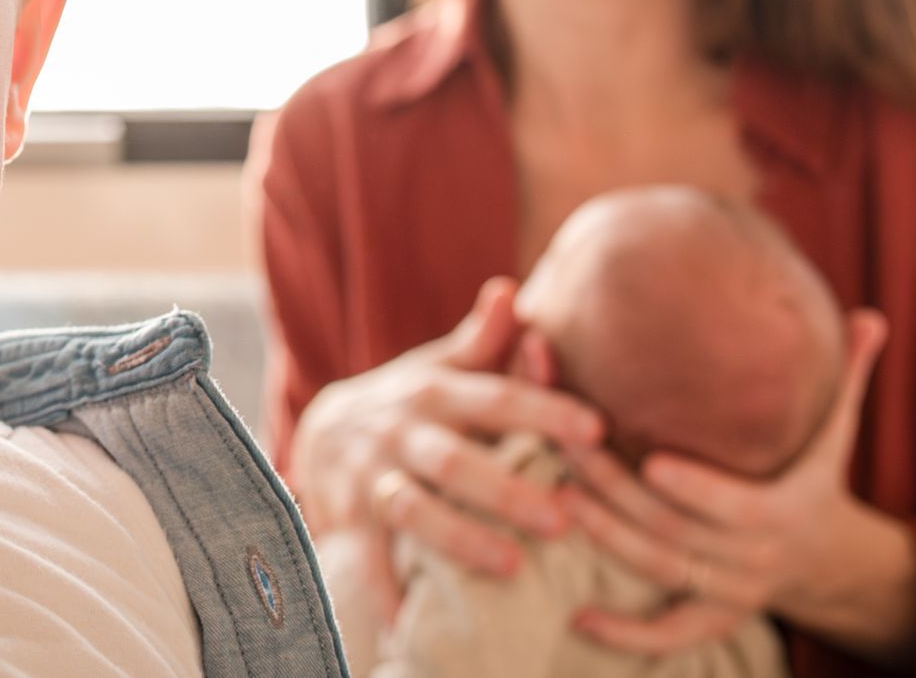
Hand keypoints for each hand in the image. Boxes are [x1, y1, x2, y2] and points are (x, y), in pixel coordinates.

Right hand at [288, 277, 603, 618]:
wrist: (320, 431)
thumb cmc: (409, 403)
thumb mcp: (439, 365)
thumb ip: (482, 339)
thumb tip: (512, 292)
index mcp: (435, 391)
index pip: (495, 397)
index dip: (543, 409)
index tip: (595, 429)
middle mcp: (402, 430)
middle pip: (454, 460)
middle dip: (506, 489)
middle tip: (563, 518)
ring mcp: (371, 475)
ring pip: (414, 508)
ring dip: (461, 539)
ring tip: (512, 569)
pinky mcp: (349, 517)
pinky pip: (369, 557)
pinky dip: (388, 590)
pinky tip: (415, 623)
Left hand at [558, 310, 915, 667]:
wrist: (823, 556)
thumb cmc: (813, 472)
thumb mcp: (835, 429)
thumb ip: (847, 375)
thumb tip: (869, 318)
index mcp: (790, 511)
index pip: (742, 509)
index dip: (699, 490)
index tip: (652, 460)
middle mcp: (758, 560)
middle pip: (679, 533)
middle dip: (619, 491)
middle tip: (569, 448)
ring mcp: (732, 593)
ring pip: (661, 571)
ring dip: (607, 537)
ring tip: (557, 495)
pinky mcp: (710, 619)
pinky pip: (667, 636)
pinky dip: (625, 635)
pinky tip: (578, 618)